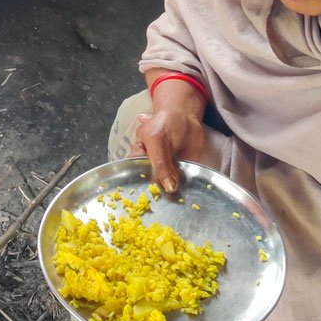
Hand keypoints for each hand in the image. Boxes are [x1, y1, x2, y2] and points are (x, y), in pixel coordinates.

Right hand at [135, 70, 210, 193]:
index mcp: (137, 159)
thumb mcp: (156, 139)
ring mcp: (166, 172)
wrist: (187, 115)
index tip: (145, 201)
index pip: (134, 178)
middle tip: (161, 205)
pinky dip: (184, 191)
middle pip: (150, 186)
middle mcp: (150, 168)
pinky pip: (181, 185)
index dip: (138, 190)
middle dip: (156, 196)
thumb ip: (160, 162)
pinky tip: (185, 198)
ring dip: (171, 196)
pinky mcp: (181, 173)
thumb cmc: (165, 122)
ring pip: (166, 188)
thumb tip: (169, 187)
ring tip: (173, 204)